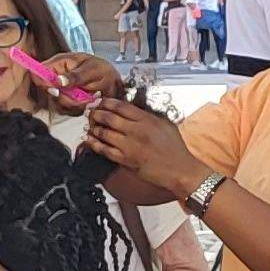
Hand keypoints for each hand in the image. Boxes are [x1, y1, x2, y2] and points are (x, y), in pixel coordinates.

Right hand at [48, 51, 127, 102]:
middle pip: (48, 92)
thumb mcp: (92, 70)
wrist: (114, 83)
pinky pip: (66, 110)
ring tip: (89, 97)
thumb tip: (58, 80)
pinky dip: (78, 109)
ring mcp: (61, 91)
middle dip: (66, 97)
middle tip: (82, 95)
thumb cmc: (103, 70)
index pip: (38, 72)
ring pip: (57, 103)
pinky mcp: (67, 102)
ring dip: (75, 104)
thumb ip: (75, 76)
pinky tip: (88, 101)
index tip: (58, 89)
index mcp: (59, 64)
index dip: (43, 82)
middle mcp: (57, 78)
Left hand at [82, 97, 201, 195]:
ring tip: (89, 126)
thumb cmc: (175, 147)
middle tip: (91, 112)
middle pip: (110, 118)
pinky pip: (106, 150)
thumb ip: (148, 117)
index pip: (122, 106)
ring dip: (94, 128)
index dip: (107, 102)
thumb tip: (131, 112)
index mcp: (147, 119)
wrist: (180, 169)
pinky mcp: (127, 160)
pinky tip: (89, 140)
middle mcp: (137, 130)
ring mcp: (130, 146)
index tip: (100, 101)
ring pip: (105, 133)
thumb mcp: (165, 125)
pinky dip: (95, 144)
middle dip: (97, 114)